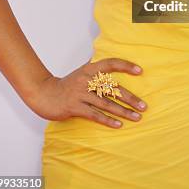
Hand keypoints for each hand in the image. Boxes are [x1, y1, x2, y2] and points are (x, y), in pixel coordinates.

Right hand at [28, 58, 146, 128]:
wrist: (44, 93)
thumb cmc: (67, 85)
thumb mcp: (82, 73)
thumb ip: (96, 71)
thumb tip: (113, 68)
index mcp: (89, 69)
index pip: (110, 63)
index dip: (125, 66)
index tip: (140, 71)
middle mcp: (86, 80)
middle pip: (113, 88)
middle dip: (130, 98)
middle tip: (144, 106)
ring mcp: (80, 94)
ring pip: (106, 103)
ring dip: (123, 111)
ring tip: (137, 117)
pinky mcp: (75, 107)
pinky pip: (95, 115)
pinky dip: (108, 120)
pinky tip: (119, 125)